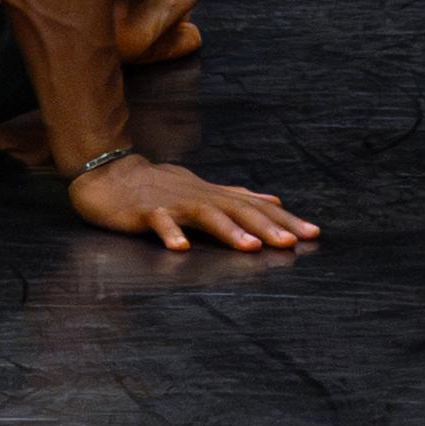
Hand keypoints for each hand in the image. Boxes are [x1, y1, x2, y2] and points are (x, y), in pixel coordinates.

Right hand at [67, 153, 318, 252]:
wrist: (112, 176)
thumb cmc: (161, 186)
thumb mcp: (204, 189)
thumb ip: (239, 198)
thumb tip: (276, 201)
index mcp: (215, 195)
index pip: (255, 208)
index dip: (284, 220)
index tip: (312, 234)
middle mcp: (200, 196)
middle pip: (238, 210)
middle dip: (267, 227)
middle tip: (293, 244)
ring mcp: (174, 202)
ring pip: (206, 215)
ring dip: (228, 231)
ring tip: (251, 248)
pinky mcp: (147, 211)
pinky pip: (160, 223)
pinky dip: (171, 234)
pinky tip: (181, 249)